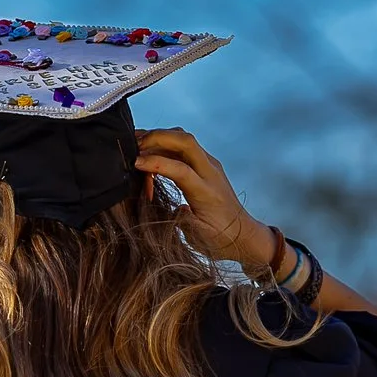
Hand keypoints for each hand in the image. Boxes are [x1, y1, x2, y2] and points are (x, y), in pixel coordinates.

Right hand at [134, 128, 277, 273]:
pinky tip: (149, 153)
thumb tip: (169, 206)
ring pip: (183, 139)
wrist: (243, 235)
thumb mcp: (198, 237)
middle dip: (156, 137)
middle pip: (185, 141)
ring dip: (159, 138)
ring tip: (136, 146)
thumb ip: (182, 220)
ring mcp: (210, 165)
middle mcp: (210, 173)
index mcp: (207, 192)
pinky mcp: (206, 165)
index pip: (181, 168)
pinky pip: (184, 147)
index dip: (156, 163)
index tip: (135, 164)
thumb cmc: (220, 239)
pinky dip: (164, 145)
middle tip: (132, 146)